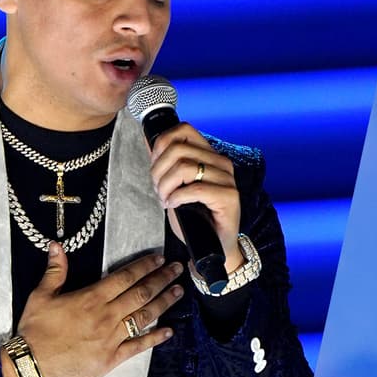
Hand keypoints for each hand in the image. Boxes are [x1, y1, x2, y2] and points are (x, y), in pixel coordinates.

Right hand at [6, 243, 180, 376]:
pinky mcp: (112, 359)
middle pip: (140, 294)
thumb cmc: (34, 331)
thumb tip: (56, 246)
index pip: (124, 277)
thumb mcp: (40, 296)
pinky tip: (169, 331)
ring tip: (179, 291)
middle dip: (161, 279)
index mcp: (91, 298)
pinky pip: (138, 346)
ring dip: (163, 303)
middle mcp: (106, 316)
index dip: (144, 266)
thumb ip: (55, 271)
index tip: (159, 259)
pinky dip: (155, 338)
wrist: (30, 367)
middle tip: (178, 269)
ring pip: (144, 317)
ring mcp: (111, 338)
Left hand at [148, 123, 244, 271]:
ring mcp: (227, 179)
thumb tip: (147, 138)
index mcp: (210, 155)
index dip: (162, 144)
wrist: (213, 246)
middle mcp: (221, 162)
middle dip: (159, 171)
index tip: (156, 166)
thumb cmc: (195, 217)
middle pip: (178, 150)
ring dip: (166, 185)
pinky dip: (177, 197)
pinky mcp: (229, 196)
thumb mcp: (174, 185)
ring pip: (185, 167)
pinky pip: (195, 189)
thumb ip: (165, 162)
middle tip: (158, 190)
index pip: (184, 130)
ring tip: (165, 199)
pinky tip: (173, 205)